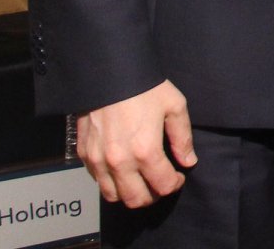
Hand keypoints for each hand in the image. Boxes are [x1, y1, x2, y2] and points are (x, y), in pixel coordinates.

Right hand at [76, 79, 195, 207]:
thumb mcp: (174, 106)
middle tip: (160, 182)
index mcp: (145, 150)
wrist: (108, 73)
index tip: (178, 176)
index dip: (174, 184)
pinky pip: (97, 181)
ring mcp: (98, 160)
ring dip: (129, 193)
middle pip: (136, 199)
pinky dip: (111, 182)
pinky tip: (123, 168)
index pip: (163, 185)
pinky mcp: (84, 154)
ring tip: (141, 180)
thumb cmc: (145, 87)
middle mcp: (120, 161)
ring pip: (113, 196)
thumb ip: (182, 138)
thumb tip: (188, 161)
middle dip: (153, 195)